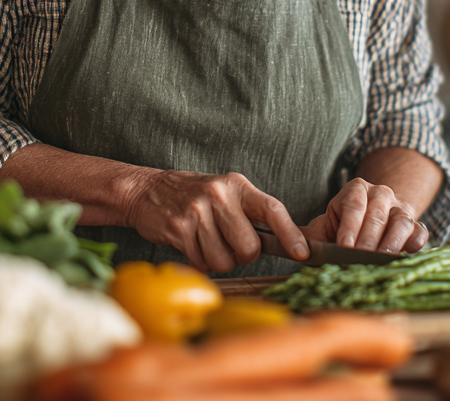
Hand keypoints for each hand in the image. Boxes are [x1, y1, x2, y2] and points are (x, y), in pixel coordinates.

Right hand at [123, 169, 308, 272]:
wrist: (148, 191)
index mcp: (237, 186)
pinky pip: (201, 263)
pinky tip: (191, 244)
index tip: (302, 252)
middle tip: (229, 245)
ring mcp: (197, 211)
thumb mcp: (225, 194)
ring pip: (224, 260)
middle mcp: (219, 195)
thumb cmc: (194, 196)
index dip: (290, 233)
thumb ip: (251, 214)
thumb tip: (287, 243)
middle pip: (249, 247)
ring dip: (217, 260)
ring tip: (206, 242)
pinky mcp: (178, 229)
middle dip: (242, 255)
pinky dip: (199, 262)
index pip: (272, 208)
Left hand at [302, 177, 428, 254]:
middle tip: (359, 258)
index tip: (343, 247)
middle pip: (376, 214)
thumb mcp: (323, 227)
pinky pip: (420, 232)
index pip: (353, 204)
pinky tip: (407, 255)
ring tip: (382, 260)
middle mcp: (380, 194)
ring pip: (400, 221)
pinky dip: (415, 243)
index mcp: (355, 190)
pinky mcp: (416, 226)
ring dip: (391, 242)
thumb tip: (290, 249)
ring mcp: (401, 209)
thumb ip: (304, 236)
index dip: (348, 226)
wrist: (372, 221)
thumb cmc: (342, 229)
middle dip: (367, 238)